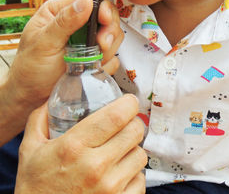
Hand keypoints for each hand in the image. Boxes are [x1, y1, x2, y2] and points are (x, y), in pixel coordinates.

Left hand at [4, 0, 123, 112]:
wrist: (32, 96)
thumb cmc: (30, 68)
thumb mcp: (44, 42)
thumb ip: (65, 21)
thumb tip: (85, 1)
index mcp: (61, 11)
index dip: (103, 8)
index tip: (105, 21)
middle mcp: (77, 24)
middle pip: (108, 17)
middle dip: (109, 32)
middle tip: (101, 46)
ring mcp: (88, 42)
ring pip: (114, 37)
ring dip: (107, 51)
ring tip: (90, 61)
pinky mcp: (95, 58)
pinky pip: (113, 58)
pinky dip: (105, 65)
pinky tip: (90, 69)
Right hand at [15, 94, 146, 193]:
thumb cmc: (35, 187)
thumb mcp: (30, 150)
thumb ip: (40, 121)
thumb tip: (49, 99)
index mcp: (74, 147)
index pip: (116, 115)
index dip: (129, 104)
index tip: (128, 102)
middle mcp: (96, 166)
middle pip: (135, 131)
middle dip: (133, 124)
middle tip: (124, 126)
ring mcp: (110, 187)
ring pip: (140, 155)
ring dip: (132, 150)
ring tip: (118, 152)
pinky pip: (140, 179)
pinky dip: (133, 174)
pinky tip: (119, 174)